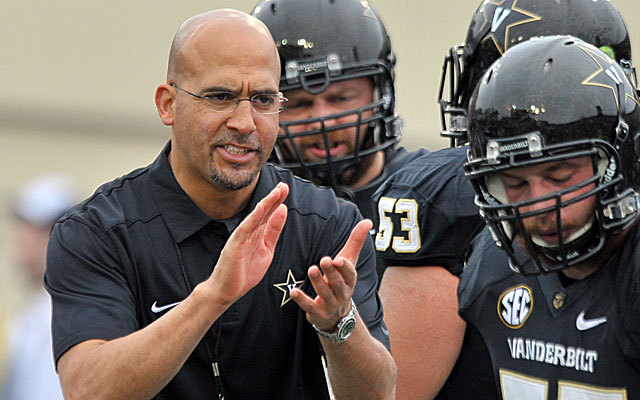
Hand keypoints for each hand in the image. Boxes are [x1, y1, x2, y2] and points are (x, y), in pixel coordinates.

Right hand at [208, 182, 288, 304]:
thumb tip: (282, 211)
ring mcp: (241, 238)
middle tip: (283, 185)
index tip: (285, 189)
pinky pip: (245, 229)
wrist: (226, 290)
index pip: (269, 215)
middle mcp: (248, 233)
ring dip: (266, 204)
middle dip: (274, 198)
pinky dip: (252, 218)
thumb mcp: (266, 250)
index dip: (277, 202)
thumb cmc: (244, 272)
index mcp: (257, 234)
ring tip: (276, 192)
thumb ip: (273, 231)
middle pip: (263, 212)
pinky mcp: (234, 246)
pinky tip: (260, 208)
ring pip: (255, 217)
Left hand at [290, 219, 372, 330]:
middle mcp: (342, 293)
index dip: (344, 267)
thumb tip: (368, 221)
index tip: (339, 259)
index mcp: (350, 280)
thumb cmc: (341, 280)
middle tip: (324, 260)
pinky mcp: (317, 313)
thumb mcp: (349, 262)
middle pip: (337, 283)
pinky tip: (293, 292)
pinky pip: (309, 306)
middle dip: (331, 272)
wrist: (337, 316)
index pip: (349, 274)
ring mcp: (330, 304)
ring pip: (324, 294)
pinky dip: (302, 299)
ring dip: (318, 282)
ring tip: (311, 270)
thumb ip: (356, 241)